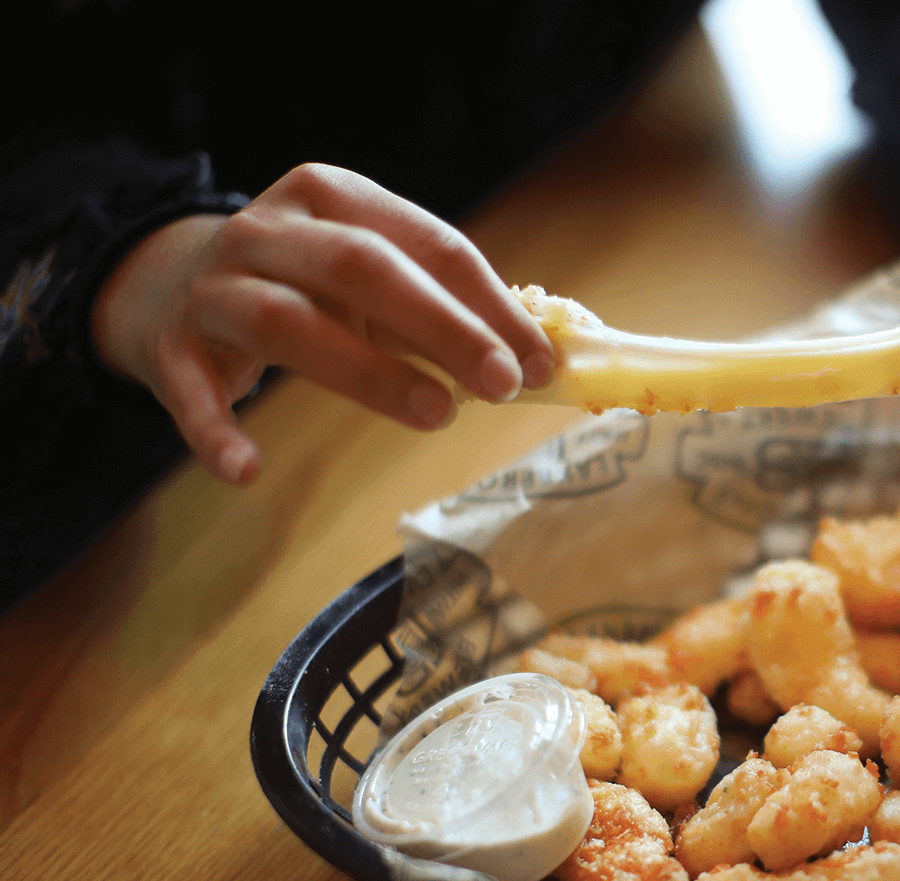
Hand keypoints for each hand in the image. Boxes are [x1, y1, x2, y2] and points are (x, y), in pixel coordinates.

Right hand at [90, 163, 552, 484]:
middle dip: (444, 325)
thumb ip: (442, 308)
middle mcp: (268, 229)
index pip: (429, 244)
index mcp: (333, 197)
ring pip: (288, 321)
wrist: (165, 283)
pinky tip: (248, 470)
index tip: (540, 361)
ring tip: (437, 414)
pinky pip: (191, 392)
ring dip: (368, 371)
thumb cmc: (303, 286)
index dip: (490, 304)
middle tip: (503, 384)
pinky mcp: (169, 346)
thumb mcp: (370, 278)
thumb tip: (537, 360)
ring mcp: (213, 285)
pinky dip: (217, 432)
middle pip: (363, 269)